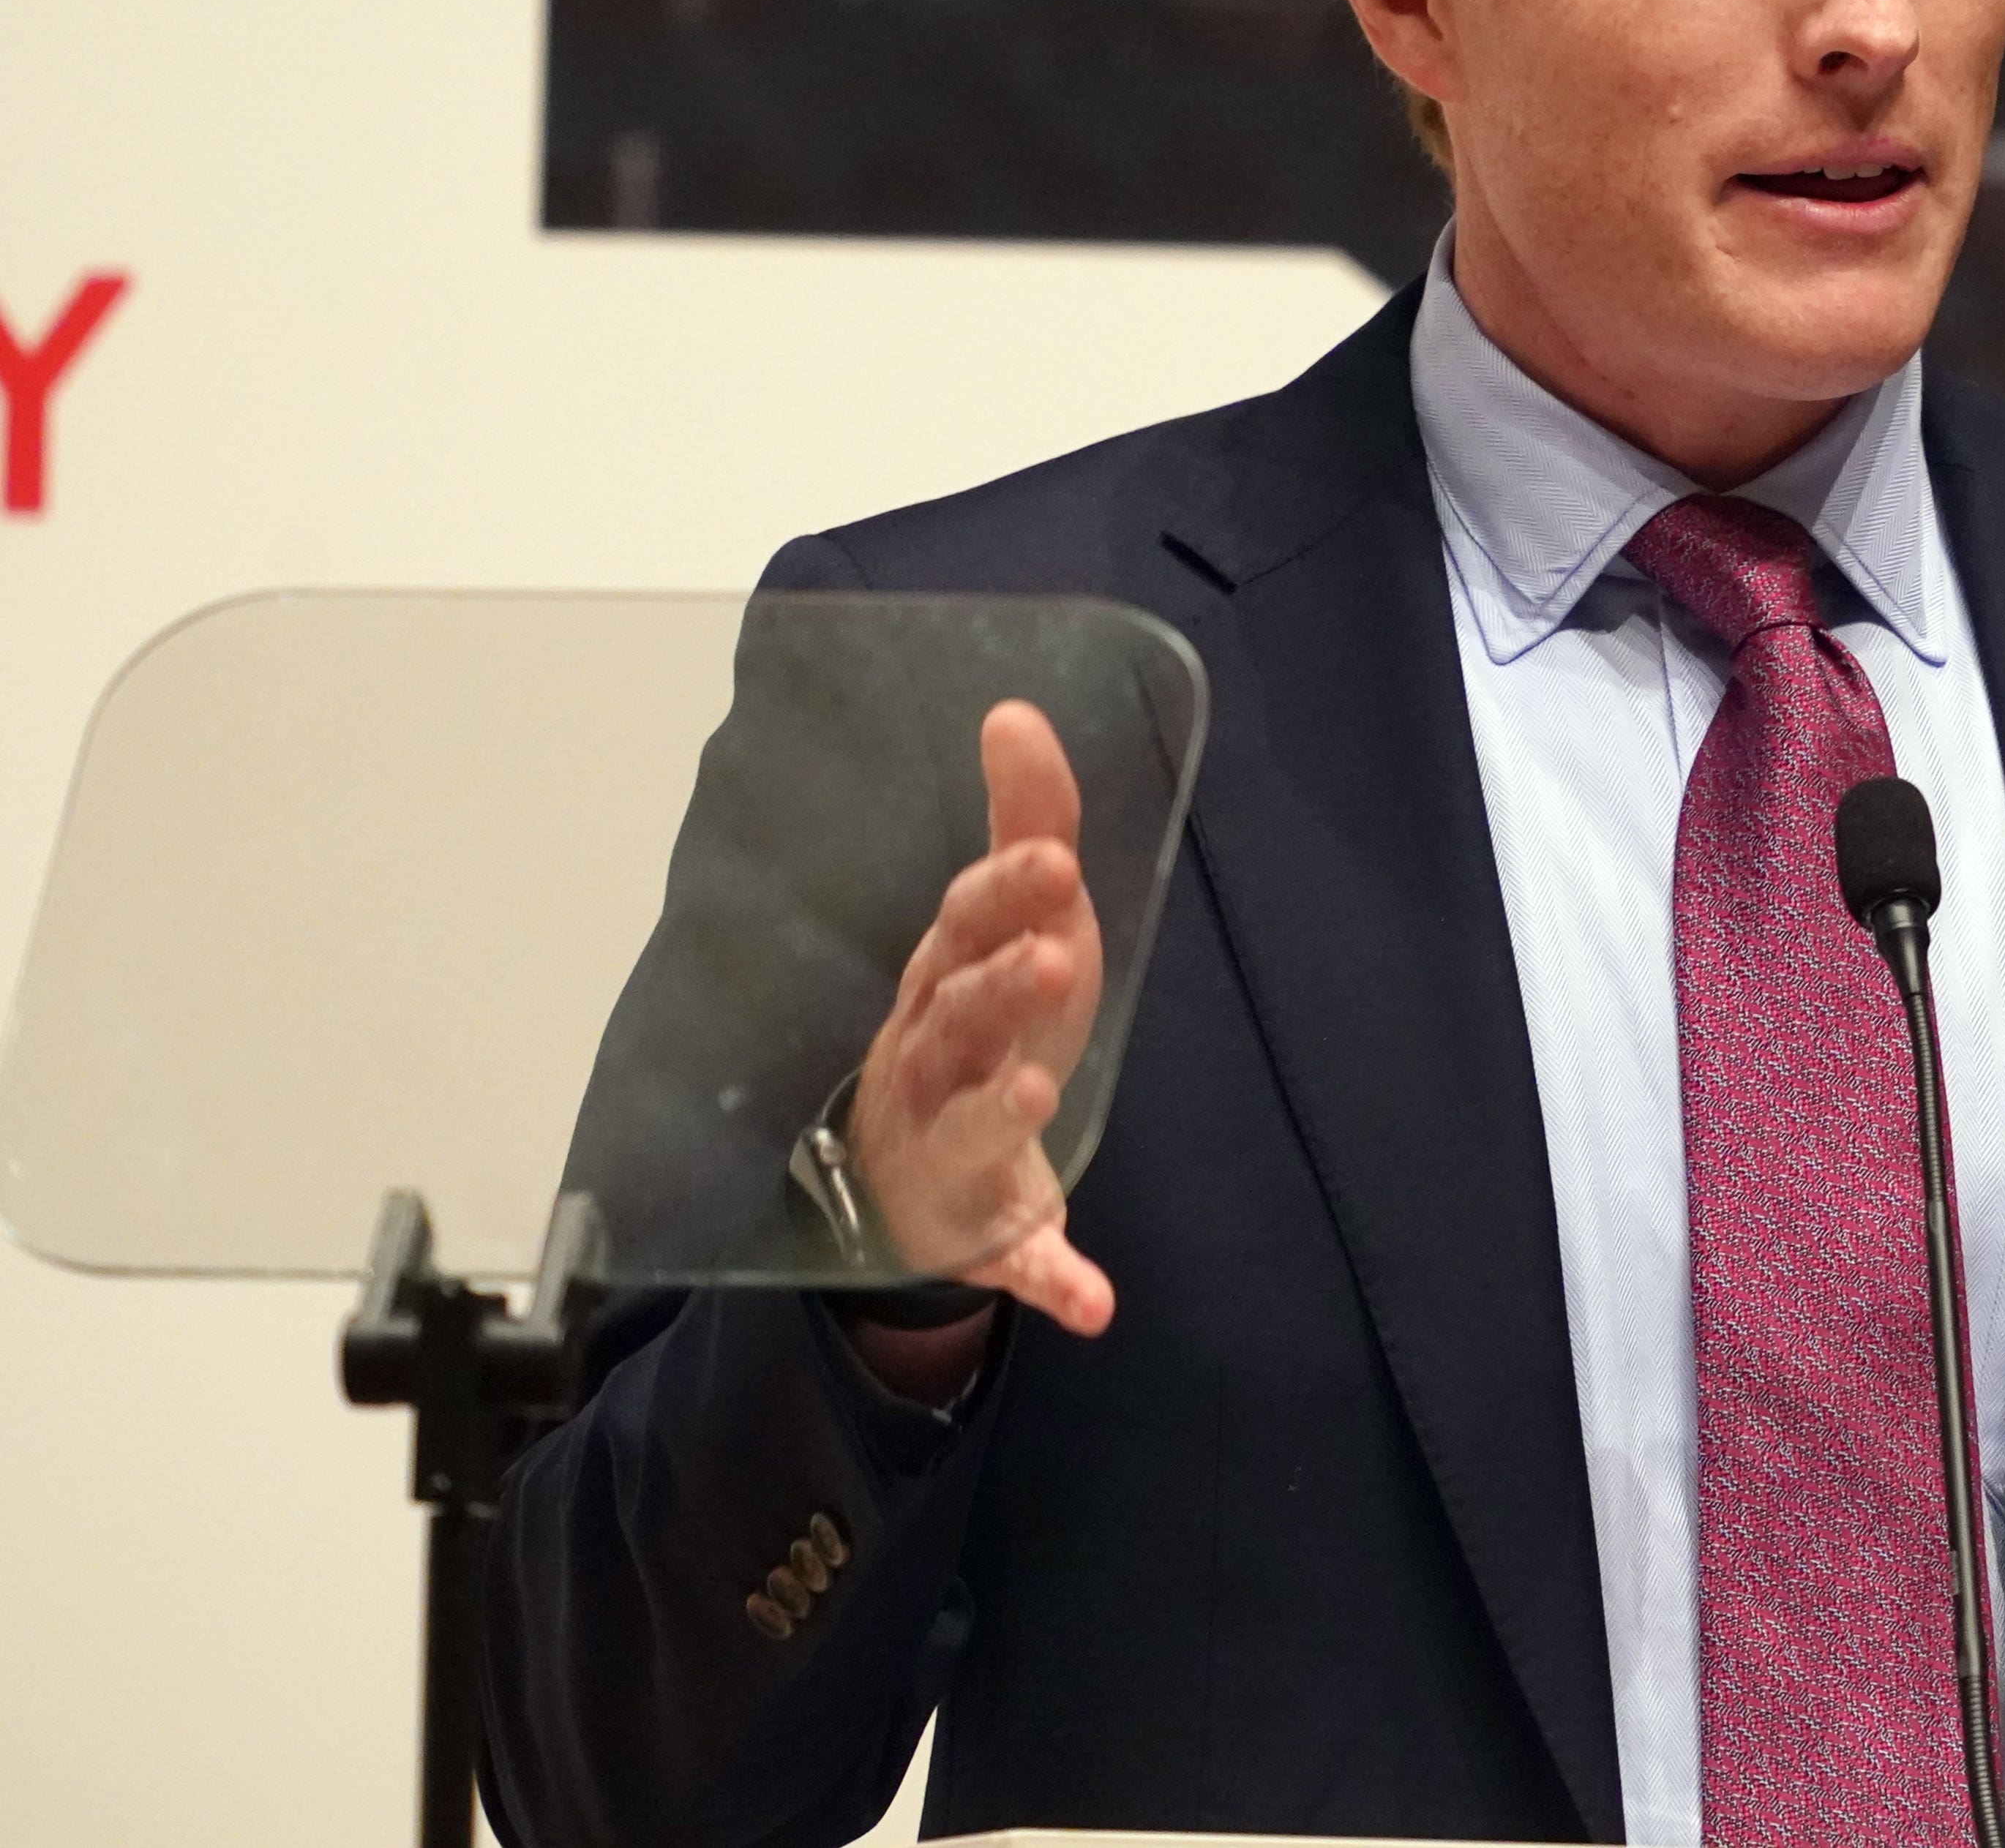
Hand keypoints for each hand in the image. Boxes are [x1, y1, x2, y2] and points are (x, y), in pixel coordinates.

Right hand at [846, 701, 1117, 1337]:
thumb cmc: (967, 1030)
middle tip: (1052, 957)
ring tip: (1041, 1088)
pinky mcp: (981, 1231)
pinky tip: (1092, 1299)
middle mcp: (930, 1060)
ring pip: (969, 1124)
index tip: (1052, 860)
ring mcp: (946, 1148)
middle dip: (1000, 987)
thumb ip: (1024, 825)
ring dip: (1003, 1109)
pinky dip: (1049, 1276)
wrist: (906, 1175)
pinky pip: (1013, 1258)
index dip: (1005, 895)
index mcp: (944, 981)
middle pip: (958, 1016)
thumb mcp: (1004, 930)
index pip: (967, 927)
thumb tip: (1016, 710)